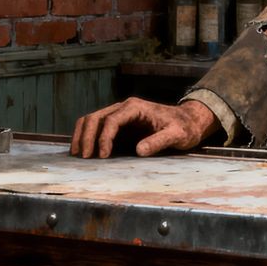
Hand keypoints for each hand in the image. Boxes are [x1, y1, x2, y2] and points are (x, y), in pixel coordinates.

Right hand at [70, 97, 220, 158]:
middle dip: (86, 136)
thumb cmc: (184, 127)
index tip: (102, 156)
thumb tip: (139, 150)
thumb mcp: (176, 135)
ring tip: (78, 155)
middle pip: (95, 117)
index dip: (104, 137)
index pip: (112, 119)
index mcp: (135, 107)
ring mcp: (120, 115)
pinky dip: (87, 137)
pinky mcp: (119, 125)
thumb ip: (159, 141)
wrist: (188, 121)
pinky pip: (98, 128)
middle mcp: (124, 108)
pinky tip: (84, 151)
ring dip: (82, 135)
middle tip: (83, 157)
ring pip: (92, 120)